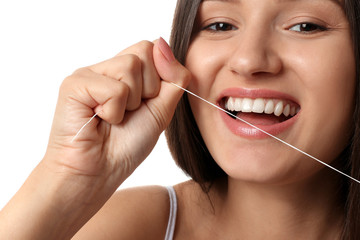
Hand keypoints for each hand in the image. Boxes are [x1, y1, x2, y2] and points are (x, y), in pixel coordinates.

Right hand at [0, 38, 190, 239]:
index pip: (154, 49)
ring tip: (112, 117)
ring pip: (130, 66)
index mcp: (126, 73)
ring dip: (130, 102)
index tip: (148, 101)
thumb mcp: (161, 110)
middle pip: (144, 51)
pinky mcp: (75, 84)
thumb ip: (172, 78)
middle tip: (127, 113)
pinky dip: (114, 112)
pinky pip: (114, 88)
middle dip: (147, 90)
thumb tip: (162, 42)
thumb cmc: (126, 146)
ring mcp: (90, 73)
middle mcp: (107, 68)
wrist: (97, 173)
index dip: (161, 75)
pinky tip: (98, 120)